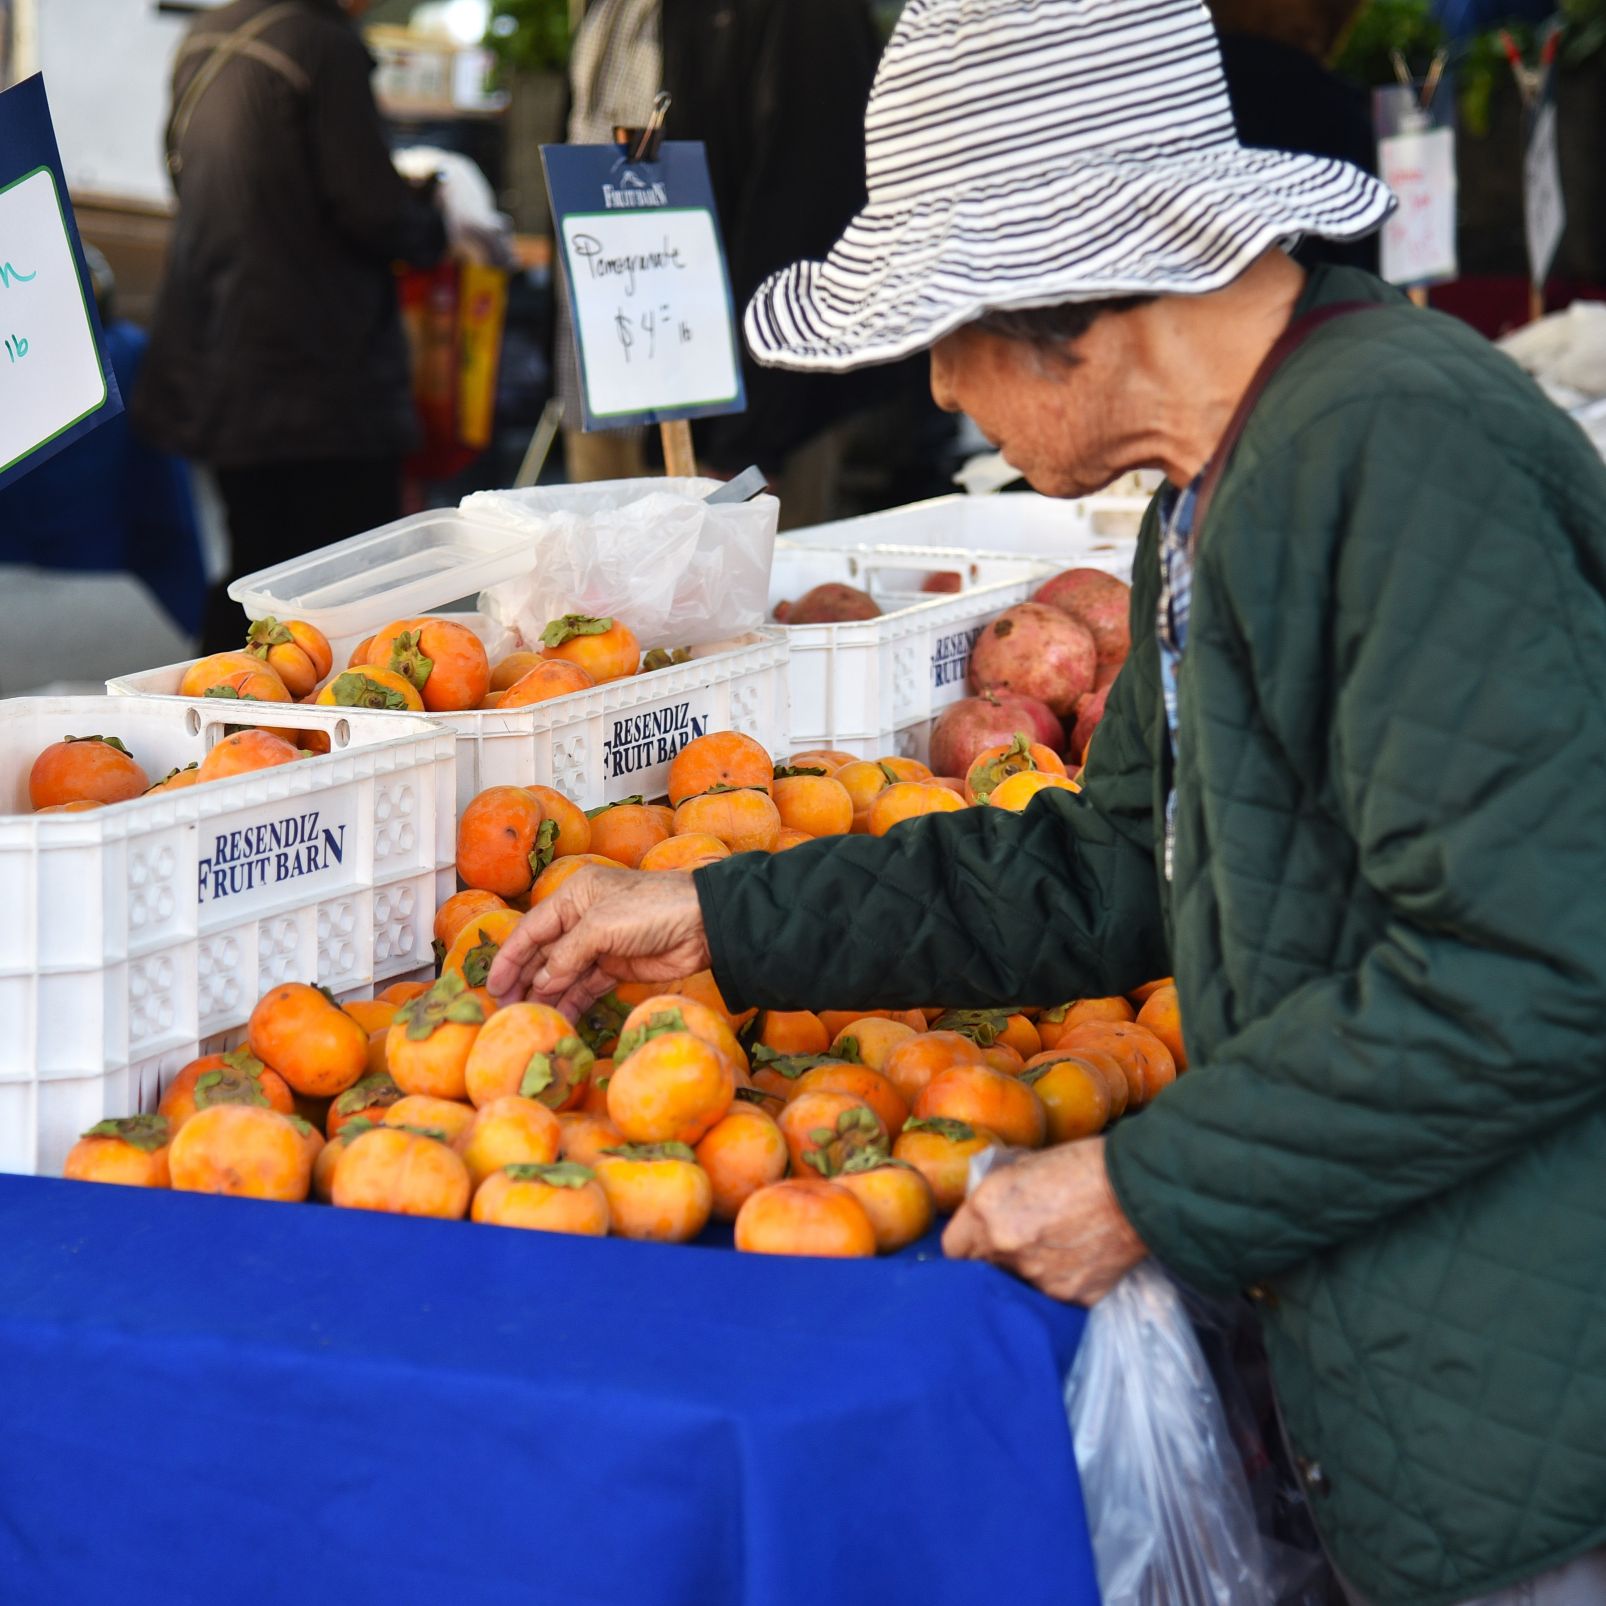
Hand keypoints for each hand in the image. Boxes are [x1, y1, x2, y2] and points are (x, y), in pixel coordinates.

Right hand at [486, 866, 711, 1019]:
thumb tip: (542, 983)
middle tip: (505, 1011)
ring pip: (563, 973)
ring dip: (547, 996)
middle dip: (525, 981)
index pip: (531, 929)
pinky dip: (573, 1002)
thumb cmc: (651, 909)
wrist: (703, 924)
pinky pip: (586, 986)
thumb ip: (567, 956)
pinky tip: (559, 1019)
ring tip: (529, 1021)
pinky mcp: (617, 966)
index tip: (492, 987)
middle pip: (543, 953)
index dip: (510, 958)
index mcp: (573, 896)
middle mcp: (582, 918)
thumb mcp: (601, 927)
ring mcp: (600, 944)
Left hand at [942, 1138, 1146, 1304]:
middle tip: (1017, 1243)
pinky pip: (1051, 1293)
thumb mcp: (1023, 1165)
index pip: (952, 1249)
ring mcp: (1037, 1278)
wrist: (1138, 1188)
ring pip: (1015, 1285)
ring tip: (1052, 1249)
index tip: (978, 1239)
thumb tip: (983, 1210)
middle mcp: (1005, 1249)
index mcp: (988, 1210)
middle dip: (992, 1259)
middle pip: (980, 1270)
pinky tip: (1076, 1259)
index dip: (965, 1243)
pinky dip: (1058, 1280)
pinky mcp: (1069, 1296)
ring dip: (1025, 1272)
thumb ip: (996, 1194)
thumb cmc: (1082, 1165)